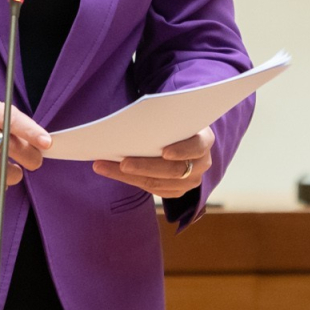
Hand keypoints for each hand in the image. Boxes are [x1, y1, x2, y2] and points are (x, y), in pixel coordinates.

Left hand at [93, 127, 211, 199]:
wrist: (182, 138)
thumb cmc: (174, 124)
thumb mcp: (175, 118)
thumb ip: (163, 120)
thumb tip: (134, 120)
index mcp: (205, 140)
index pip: (197, 146)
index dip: (182, 150)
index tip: (164, 152)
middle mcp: (202, 163)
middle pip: (173, 170)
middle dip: (145, 166)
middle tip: (122, 162)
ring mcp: (191, 181)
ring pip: (158, 183)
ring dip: (129, 176)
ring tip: (105, 166)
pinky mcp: (177, 191)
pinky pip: (152, 190)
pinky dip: (130, 180)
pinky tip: (111, 171)